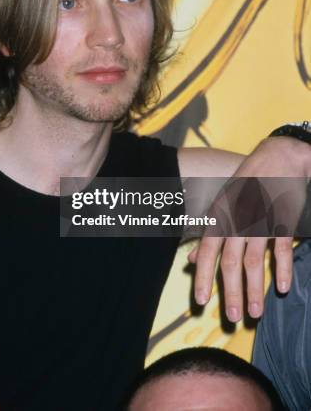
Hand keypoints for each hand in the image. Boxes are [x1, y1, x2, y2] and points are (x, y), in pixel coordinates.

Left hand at [188, 136, 310, 321]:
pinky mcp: (283, 219)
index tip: (201, 302)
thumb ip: (209, 236)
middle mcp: (237, 219)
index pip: (207, 250)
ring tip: (256, 313)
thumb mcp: (223, 207)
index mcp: (221, 216)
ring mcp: (261, 219)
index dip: (203, 276)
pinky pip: (281, 248)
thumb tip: (191, 260)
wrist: (277, 157)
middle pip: (230, 261)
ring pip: (254, 260)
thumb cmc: (248, 184)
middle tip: (233, 317)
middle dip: (230, 292)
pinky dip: (283, 268)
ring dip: (254, 288)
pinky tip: (282, 287)